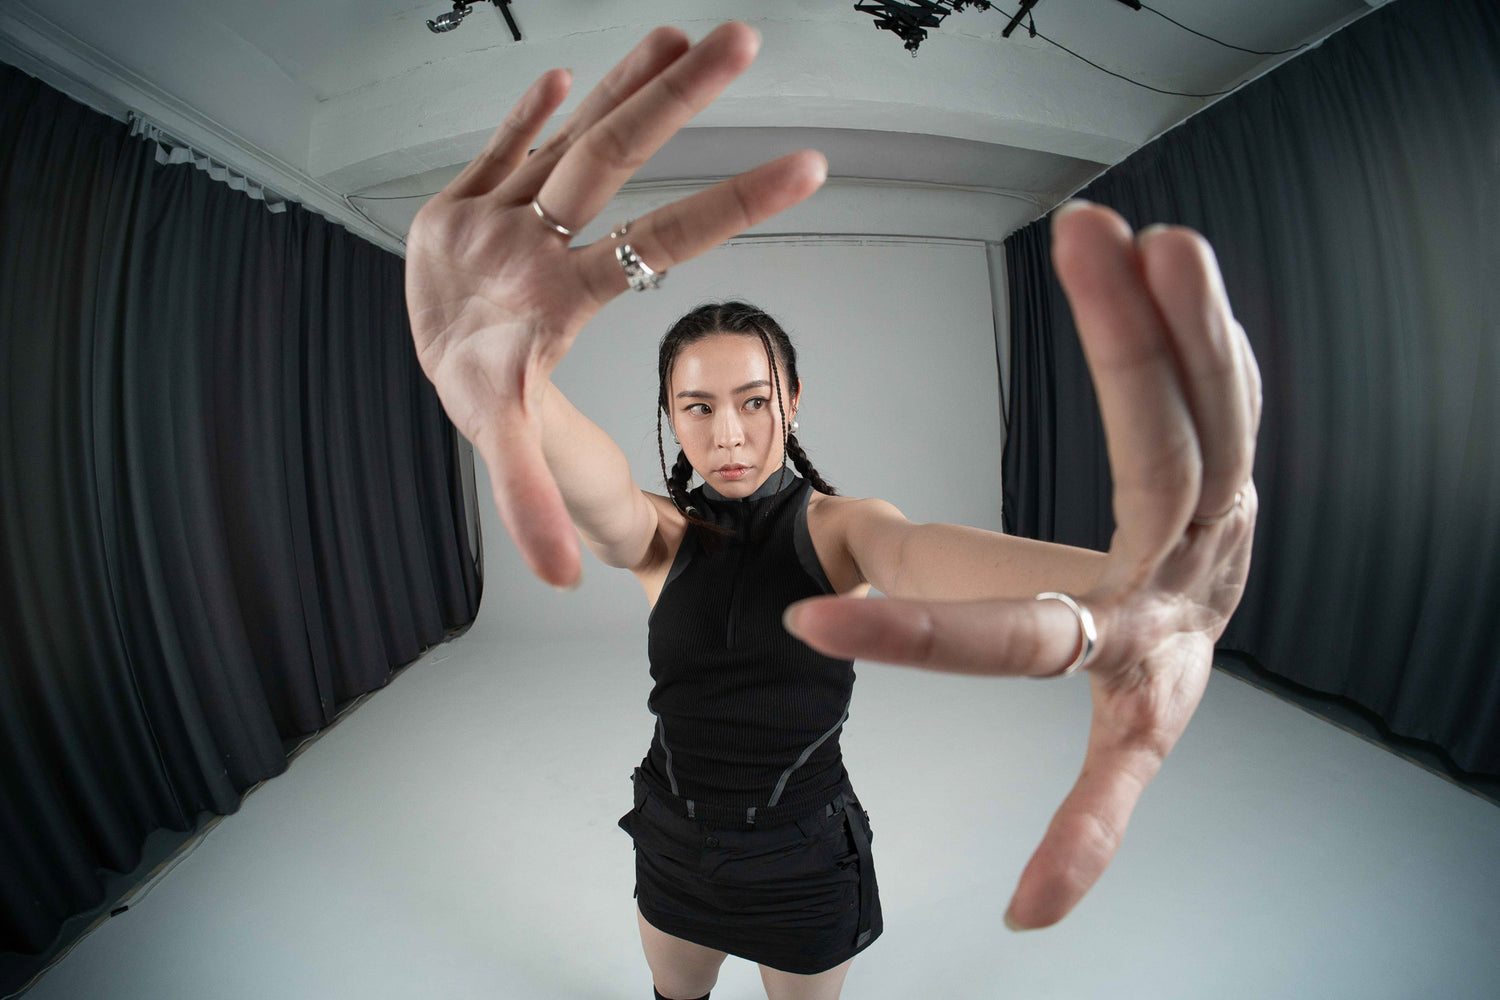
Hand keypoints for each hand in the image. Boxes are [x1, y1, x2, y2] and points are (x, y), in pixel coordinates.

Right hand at [405, 23, 826, 586]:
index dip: (732, 204)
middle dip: (677, 97)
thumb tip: (563, 578)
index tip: (810, 169)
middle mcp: (551, 244)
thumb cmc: (483, 394)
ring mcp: (510, 219)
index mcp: (567, 293)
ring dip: (621, 86)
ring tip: (677, 32)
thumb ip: (533, 503)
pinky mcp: (461, 205)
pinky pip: (498, 150)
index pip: (662, 241)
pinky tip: (560, 76)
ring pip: (572, 139)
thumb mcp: (506, 446)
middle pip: (619, 159)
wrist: (437, 367)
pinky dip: (522, 115)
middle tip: (744, 39)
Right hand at [782, 201, 1260, 929]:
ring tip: (1119, 227)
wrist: (1208, 632)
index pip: (1020, 644)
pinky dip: (1197, 322)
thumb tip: (1027, 924)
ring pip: (1215, 412)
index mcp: (1127, 653)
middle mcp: (1187, 580)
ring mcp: (1224, 519)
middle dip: (1121, 367)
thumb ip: (1078, 814)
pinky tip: (1162, 255)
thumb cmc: (1145, 676)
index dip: (919, 641)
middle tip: (1080, 260)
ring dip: (1168, 314)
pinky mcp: (1235, 467)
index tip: (816, 615)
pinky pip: (1229, 388)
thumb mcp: (1116, 744)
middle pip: (1161, 474)